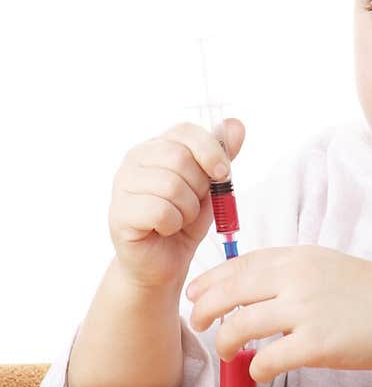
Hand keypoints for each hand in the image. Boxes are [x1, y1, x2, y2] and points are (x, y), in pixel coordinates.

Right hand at [109, 118, 245, 290]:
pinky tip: (165, 229)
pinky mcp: (119, 213)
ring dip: (187, 210)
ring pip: (171, 186)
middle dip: (199, 188)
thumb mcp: (210, 186)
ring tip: (179, 219)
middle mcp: (135, 159)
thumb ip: (221, 156)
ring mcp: (123, 185)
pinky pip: (161, 212)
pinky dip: (173, 225)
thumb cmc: (184, 220)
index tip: (222, 174)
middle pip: (180, 158)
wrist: (163, 262)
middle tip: (192, 205)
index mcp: (158, 146)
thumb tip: (236, 124)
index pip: (185, 131)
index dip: (210, 151)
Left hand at [185, 246, 371, 381]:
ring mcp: (304, 312)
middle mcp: (295, 280)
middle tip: (200, 324)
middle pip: (229, 294)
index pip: (238, 265)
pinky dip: (255, 368)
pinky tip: (257, 371)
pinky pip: (268, 359)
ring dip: (225, 342)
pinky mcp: (316, 345)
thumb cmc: (368, 289)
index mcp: (295, 259)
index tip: (195, 294)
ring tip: (227, 351)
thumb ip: (286, 271)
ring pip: (240, 327)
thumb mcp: (324, 263)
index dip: (210, 281)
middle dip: (205, 311)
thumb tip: (247, 286)